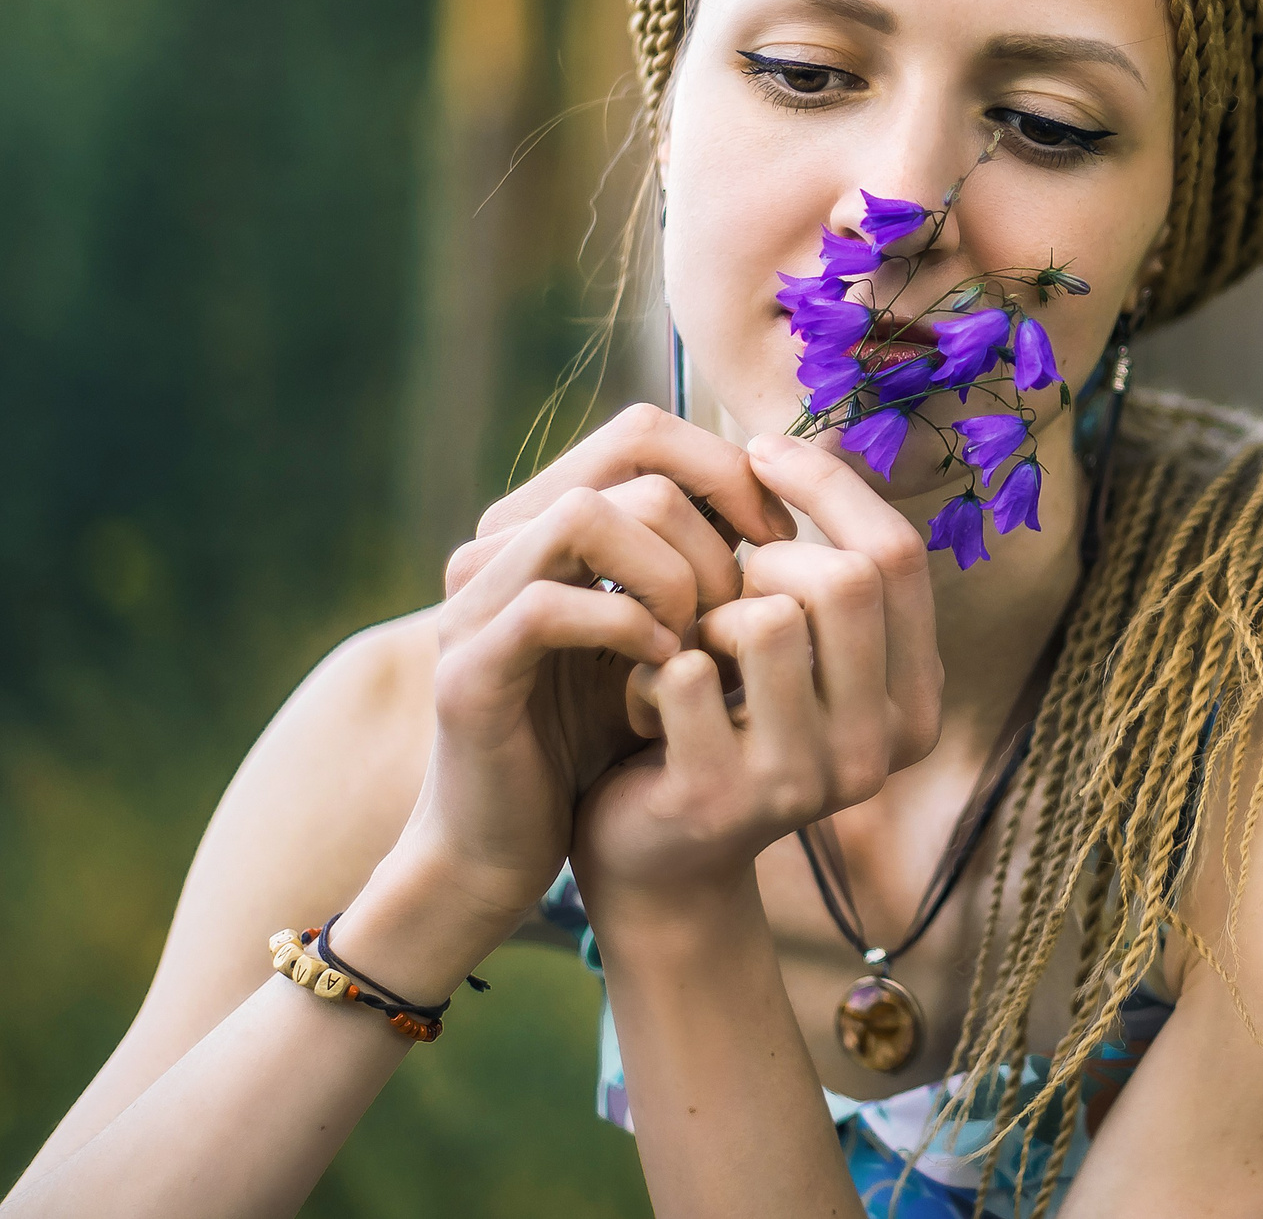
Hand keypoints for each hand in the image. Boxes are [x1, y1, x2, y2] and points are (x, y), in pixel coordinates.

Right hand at [402, 405, 799, 920]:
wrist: (504, 844)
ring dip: (671, 572)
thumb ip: (696, 560)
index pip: (646, 432)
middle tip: (742, 600)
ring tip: (699, 634)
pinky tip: (664, 667)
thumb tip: (782, 494)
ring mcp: (475, 601)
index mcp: (546, 520)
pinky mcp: (466, 671)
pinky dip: (625, 628)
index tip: (775, 540)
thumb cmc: (596, 733)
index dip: (728, 472)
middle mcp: (502, 543)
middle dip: (713, 528)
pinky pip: (548, 607)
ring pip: (588, 516)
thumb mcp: (661, 629)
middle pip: (632, 461)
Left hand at [571, 433, 940, 912]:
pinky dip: (645, 667)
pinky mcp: (724, 797)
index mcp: (914, 701)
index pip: (897, 556)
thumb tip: (811, 433)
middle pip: (846, 579)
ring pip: (768, 618)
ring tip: (684, 648)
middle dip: (767, 557)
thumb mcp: (791, 653)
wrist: (654, 863)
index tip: (761, 450)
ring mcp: (807, 779)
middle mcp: (879, 748)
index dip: (829, 486)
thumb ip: (820, 571)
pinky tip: (639, 701)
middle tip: (720, 585)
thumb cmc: (720, 726)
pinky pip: (681, 670)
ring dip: (706, 614)